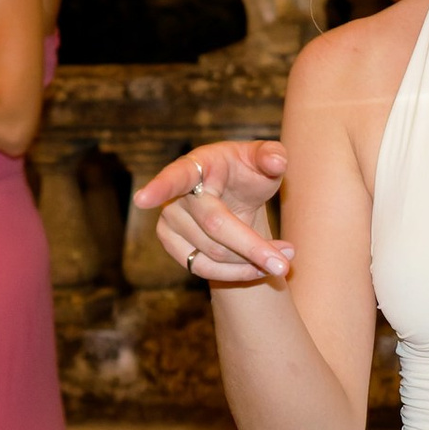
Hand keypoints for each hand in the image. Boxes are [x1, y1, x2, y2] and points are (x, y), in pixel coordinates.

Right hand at [134, 142, 292, 285]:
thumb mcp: (263, 159)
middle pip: (214, 225)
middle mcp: (177, 195)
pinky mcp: (172, 245)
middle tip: (287, 262)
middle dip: (252, 246)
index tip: (142, 199)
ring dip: (252, 261)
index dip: (159, 187)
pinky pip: (204, 269)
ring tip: (283, 257)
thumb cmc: (247, 172)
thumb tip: (276, 162)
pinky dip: (237, 273)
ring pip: (213, 253)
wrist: (233, 194)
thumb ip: (271, 156)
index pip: (177, 176)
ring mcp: (170, 222)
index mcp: (197, 164)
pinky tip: (260, 268)